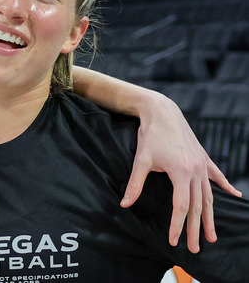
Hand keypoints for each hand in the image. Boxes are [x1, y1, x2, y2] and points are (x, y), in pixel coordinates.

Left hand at [120, 93, 241, 252]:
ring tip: (213, 235)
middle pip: (198, 206)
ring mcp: (202, 164)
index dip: (177, 225)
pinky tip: (236, 196)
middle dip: (196, 229)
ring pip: (208, 196)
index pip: (181, 206)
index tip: (173, 240)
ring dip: (210, 216)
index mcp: (181, 172)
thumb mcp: (140, 160)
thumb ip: (135, 184)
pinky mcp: (204, 158)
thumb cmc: (150, 135)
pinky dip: (226, 187)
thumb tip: (125, 204)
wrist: (163, 111)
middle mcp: (196, 170)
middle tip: (196, 248)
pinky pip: (217, 176)